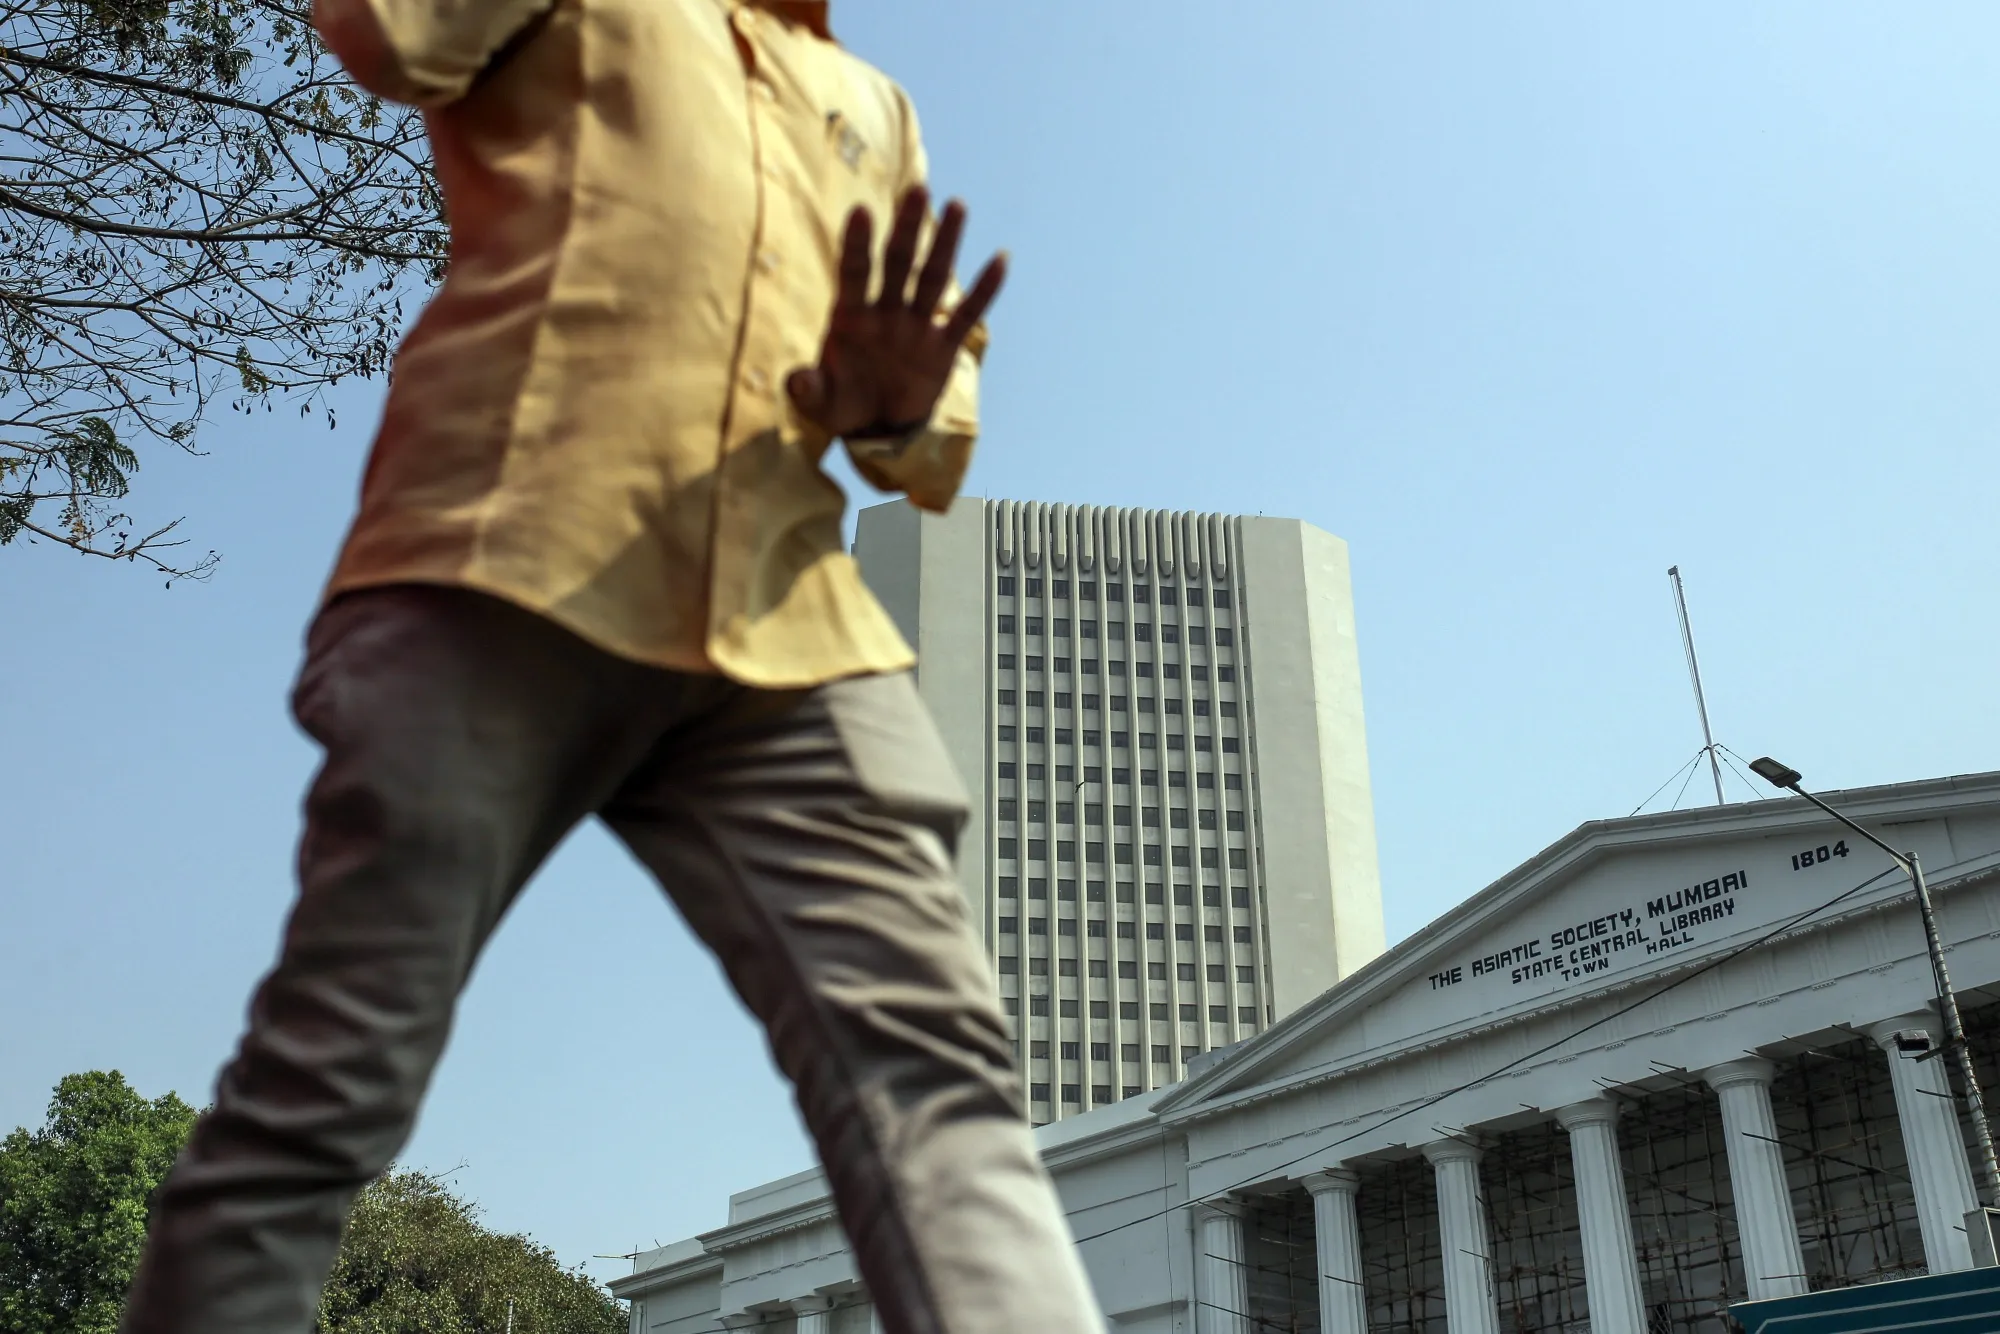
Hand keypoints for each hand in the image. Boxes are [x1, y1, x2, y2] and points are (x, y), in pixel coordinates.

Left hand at [787, 186, 1006, 439]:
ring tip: (957, 205)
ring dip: (945, 244)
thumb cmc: (842, 404)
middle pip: (897, 262)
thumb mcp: (820, 403)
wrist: (876, 426)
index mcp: (849, 316)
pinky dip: (984, 291)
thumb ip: (806, 390)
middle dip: (907, 227)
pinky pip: (966, 315)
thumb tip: (795, 383)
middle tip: (918, 189)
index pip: (854, 273)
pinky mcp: (942, 346)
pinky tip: (1000, 260)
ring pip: (932, 277)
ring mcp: (915, 325)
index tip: (862, 211)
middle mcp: (884, 311)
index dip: (857, 244)